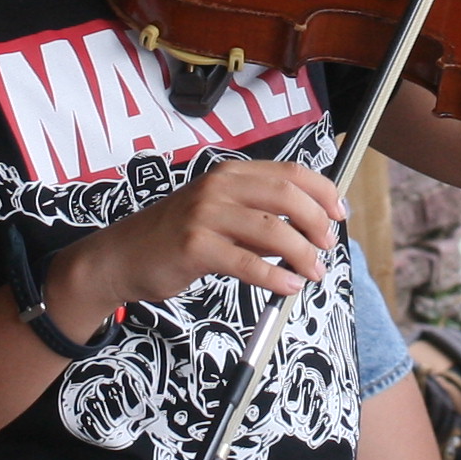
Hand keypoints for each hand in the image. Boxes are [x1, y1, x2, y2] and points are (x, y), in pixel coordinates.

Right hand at [92, 156, 338, 304]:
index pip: (290, 172)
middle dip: (317, 223)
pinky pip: (247, 262)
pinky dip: (275, 277)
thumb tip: (308, 228)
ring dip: (302, 254)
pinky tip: (288, 287)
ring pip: (272, 230)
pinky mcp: (195, 246)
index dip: (322, 192)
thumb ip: (257, 215)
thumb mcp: (218, 213)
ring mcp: (205, 215)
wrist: (121, 256)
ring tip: (313, 273)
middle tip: (327, 246)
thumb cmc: (173, 237)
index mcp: (229, 174)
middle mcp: (219, 187)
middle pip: (287, 196)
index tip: (340, 213)